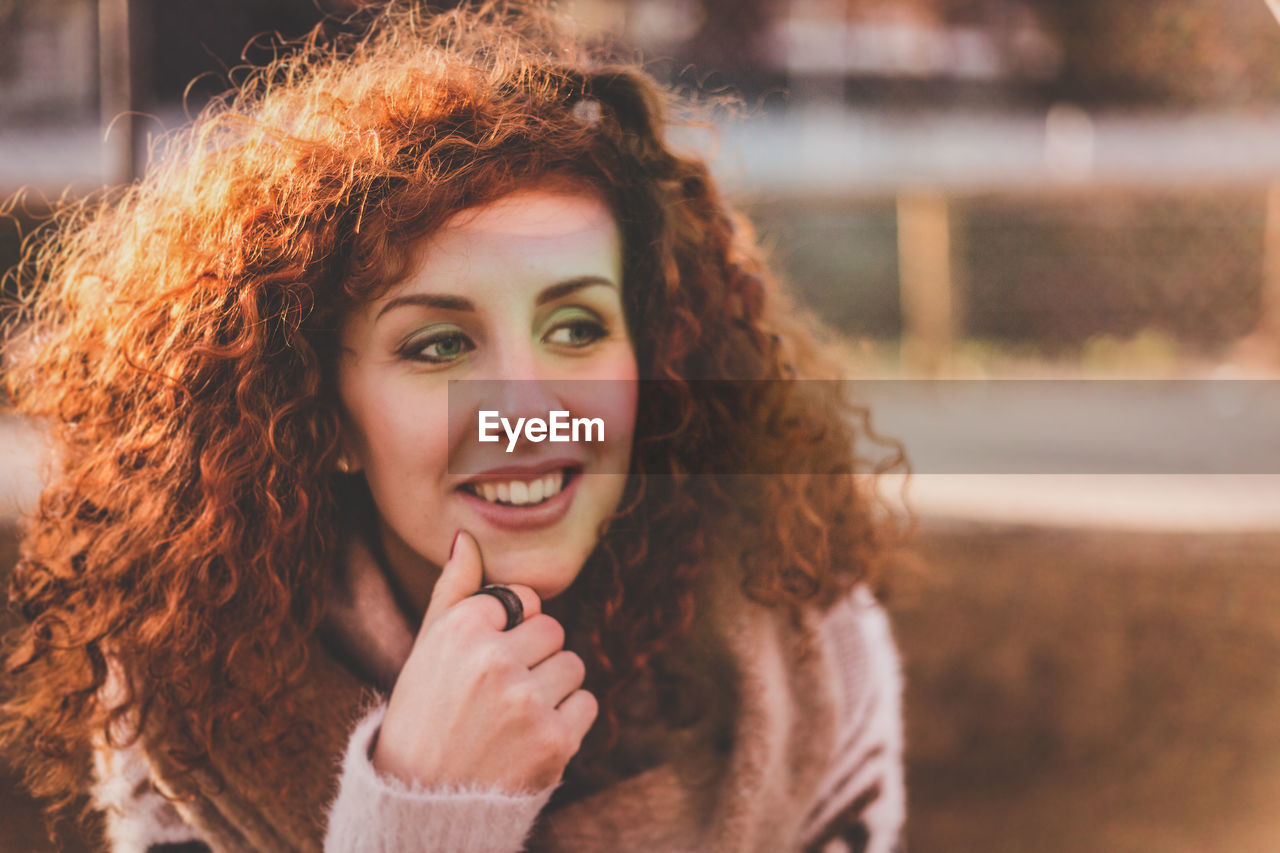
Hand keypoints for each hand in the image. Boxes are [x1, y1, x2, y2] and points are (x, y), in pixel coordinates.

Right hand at [371, 530, 597, 791]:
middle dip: (533, 657)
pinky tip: (529, 737)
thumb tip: (465, 538)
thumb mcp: (427, 649)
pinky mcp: (554, 740)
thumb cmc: (424, 715)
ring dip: (552, 688)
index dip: (508, 630)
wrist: (421, 800)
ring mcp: (527, 701)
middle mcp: (494, 660)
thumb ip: (453, 591)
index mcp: (462, 629)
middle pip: (552, 630)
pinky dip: (566, 720)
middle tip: (496, 694)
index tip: (485, 660)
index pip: (523, 600)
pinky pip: (586, 703)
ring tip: (511, 716)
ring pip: (573, 664)